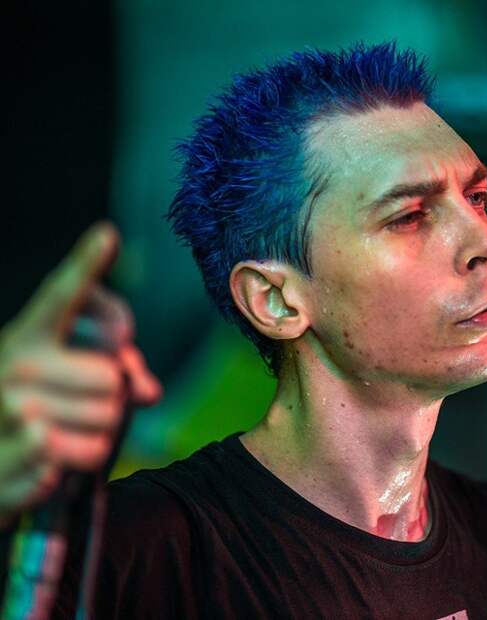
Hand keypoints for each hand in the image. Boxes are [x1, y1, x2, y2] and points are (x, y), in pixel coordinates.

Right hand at [0, 222, 161, 527]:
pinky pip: (75, 462)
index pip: (63, 295)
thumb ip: (117, 369)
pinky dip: (72, 467)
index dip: (86, 264)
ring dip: (98, 439)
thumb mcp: (70, 378)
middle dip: (113, 401)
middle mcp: (12, 365)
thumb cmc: (39, 409)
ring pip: (105, 427)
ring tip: (64, 435)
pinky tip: (46, 464)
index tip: (108, 234)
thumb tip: (150, 390)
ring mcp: (4, 412)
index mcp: (28, 335)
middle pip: (113, 382)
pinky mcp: (6, 461)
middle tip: (83, 407)